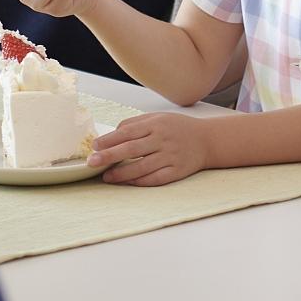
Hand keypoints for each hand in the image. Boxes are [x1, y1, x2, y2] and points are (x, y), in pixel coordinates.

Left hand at [89, 113, 211, 186]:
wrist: (207, 140)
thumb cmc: (178, 128)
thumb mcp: (158, 118)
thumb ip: (136, 123)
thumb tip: (112, 133)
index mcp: (156, 124)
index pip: (128, 132)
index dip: (109, 139)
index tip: (95, 146)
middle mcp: (163, 139)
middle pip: (131, 149)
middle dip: (109, 156)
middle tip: (92, 162)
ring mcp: (170, 156)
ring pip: (141, 167)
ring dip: (121, 173)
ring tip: (107, 176)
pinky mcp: (177, 171)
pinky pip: (155, 178)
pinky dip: (140, 181)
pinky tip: (127, 182)